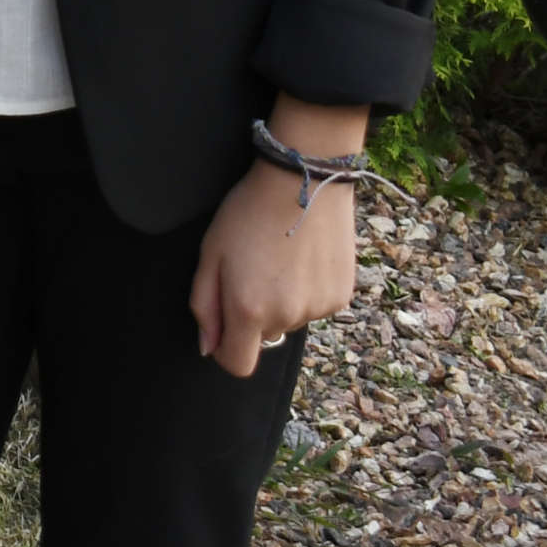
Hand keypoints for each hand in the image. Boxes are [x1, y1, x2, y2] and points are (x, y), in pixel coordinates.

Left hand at [190, 98, 369, 377]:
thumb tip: (209, 348)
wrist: (303, 181)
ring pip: (290, 320)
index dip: (226, 350)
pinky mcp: (341, 296)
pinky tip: (302, 258)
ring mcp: (319, 308)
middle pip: (263, 337)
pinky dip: (306, 291)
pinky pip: (315, 305)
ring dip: (281, 301)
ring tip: (278, 258)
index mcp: (249, 310)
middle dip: (252, 315)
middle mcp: (287, 317)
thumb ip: (205, 305)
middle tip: (250, 270)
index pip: (238, 364)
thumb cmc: (247, 213)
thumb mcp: (210, 253)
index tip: (223, 326)